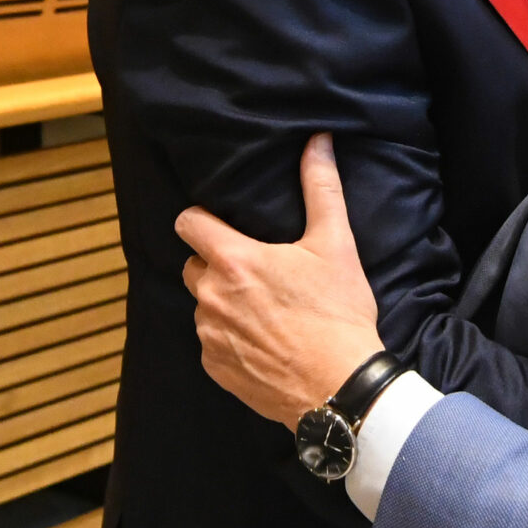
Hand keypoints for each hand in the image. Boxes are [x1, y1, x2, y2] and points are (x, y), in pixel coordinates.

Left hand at [177, 134, 385, 428]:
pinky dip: (231, 339)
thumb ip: (321, 187)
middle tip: (259, 272)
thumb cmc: (338, 313)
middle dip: (218, 264)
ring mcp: (209, 336)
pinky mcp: (215, 369)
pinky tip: (265, 342)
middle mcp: (210, 297)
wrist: (339, 386)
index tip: (224, 225)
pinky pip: (212, 343)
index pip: (188, 223)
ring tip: (267, 311)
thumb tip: (318, 140)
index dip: (203, 219)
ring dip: (224, 303)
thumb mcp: (335, 244)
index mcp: (233, 260)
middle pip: (194, 265)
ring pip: (204, 305)